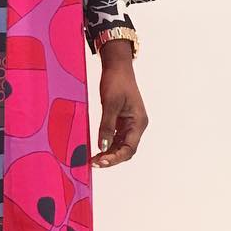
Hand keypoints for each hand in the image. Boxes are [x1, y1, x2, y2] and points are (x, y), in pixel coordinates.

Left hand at [91, 44, 147, 167]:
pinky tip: (96, 149)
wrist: (117, 66)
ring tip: (92, 159)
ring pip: (120, 146)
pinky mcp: (122, 121)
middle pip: (125, 150)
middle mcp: (136, 126)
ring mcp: (129, 124)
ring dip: (108, 153)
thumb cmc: (116, 81)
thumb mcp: (110, 104)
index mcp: (138, 122)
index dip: (115, 158)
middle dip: (111, 158)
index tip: (100, 162)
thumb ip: (107, 126)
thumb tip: (102, 147)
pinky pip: (115, 138)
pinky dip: (106, 144)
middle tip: (93, 163)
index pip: (129, 149)